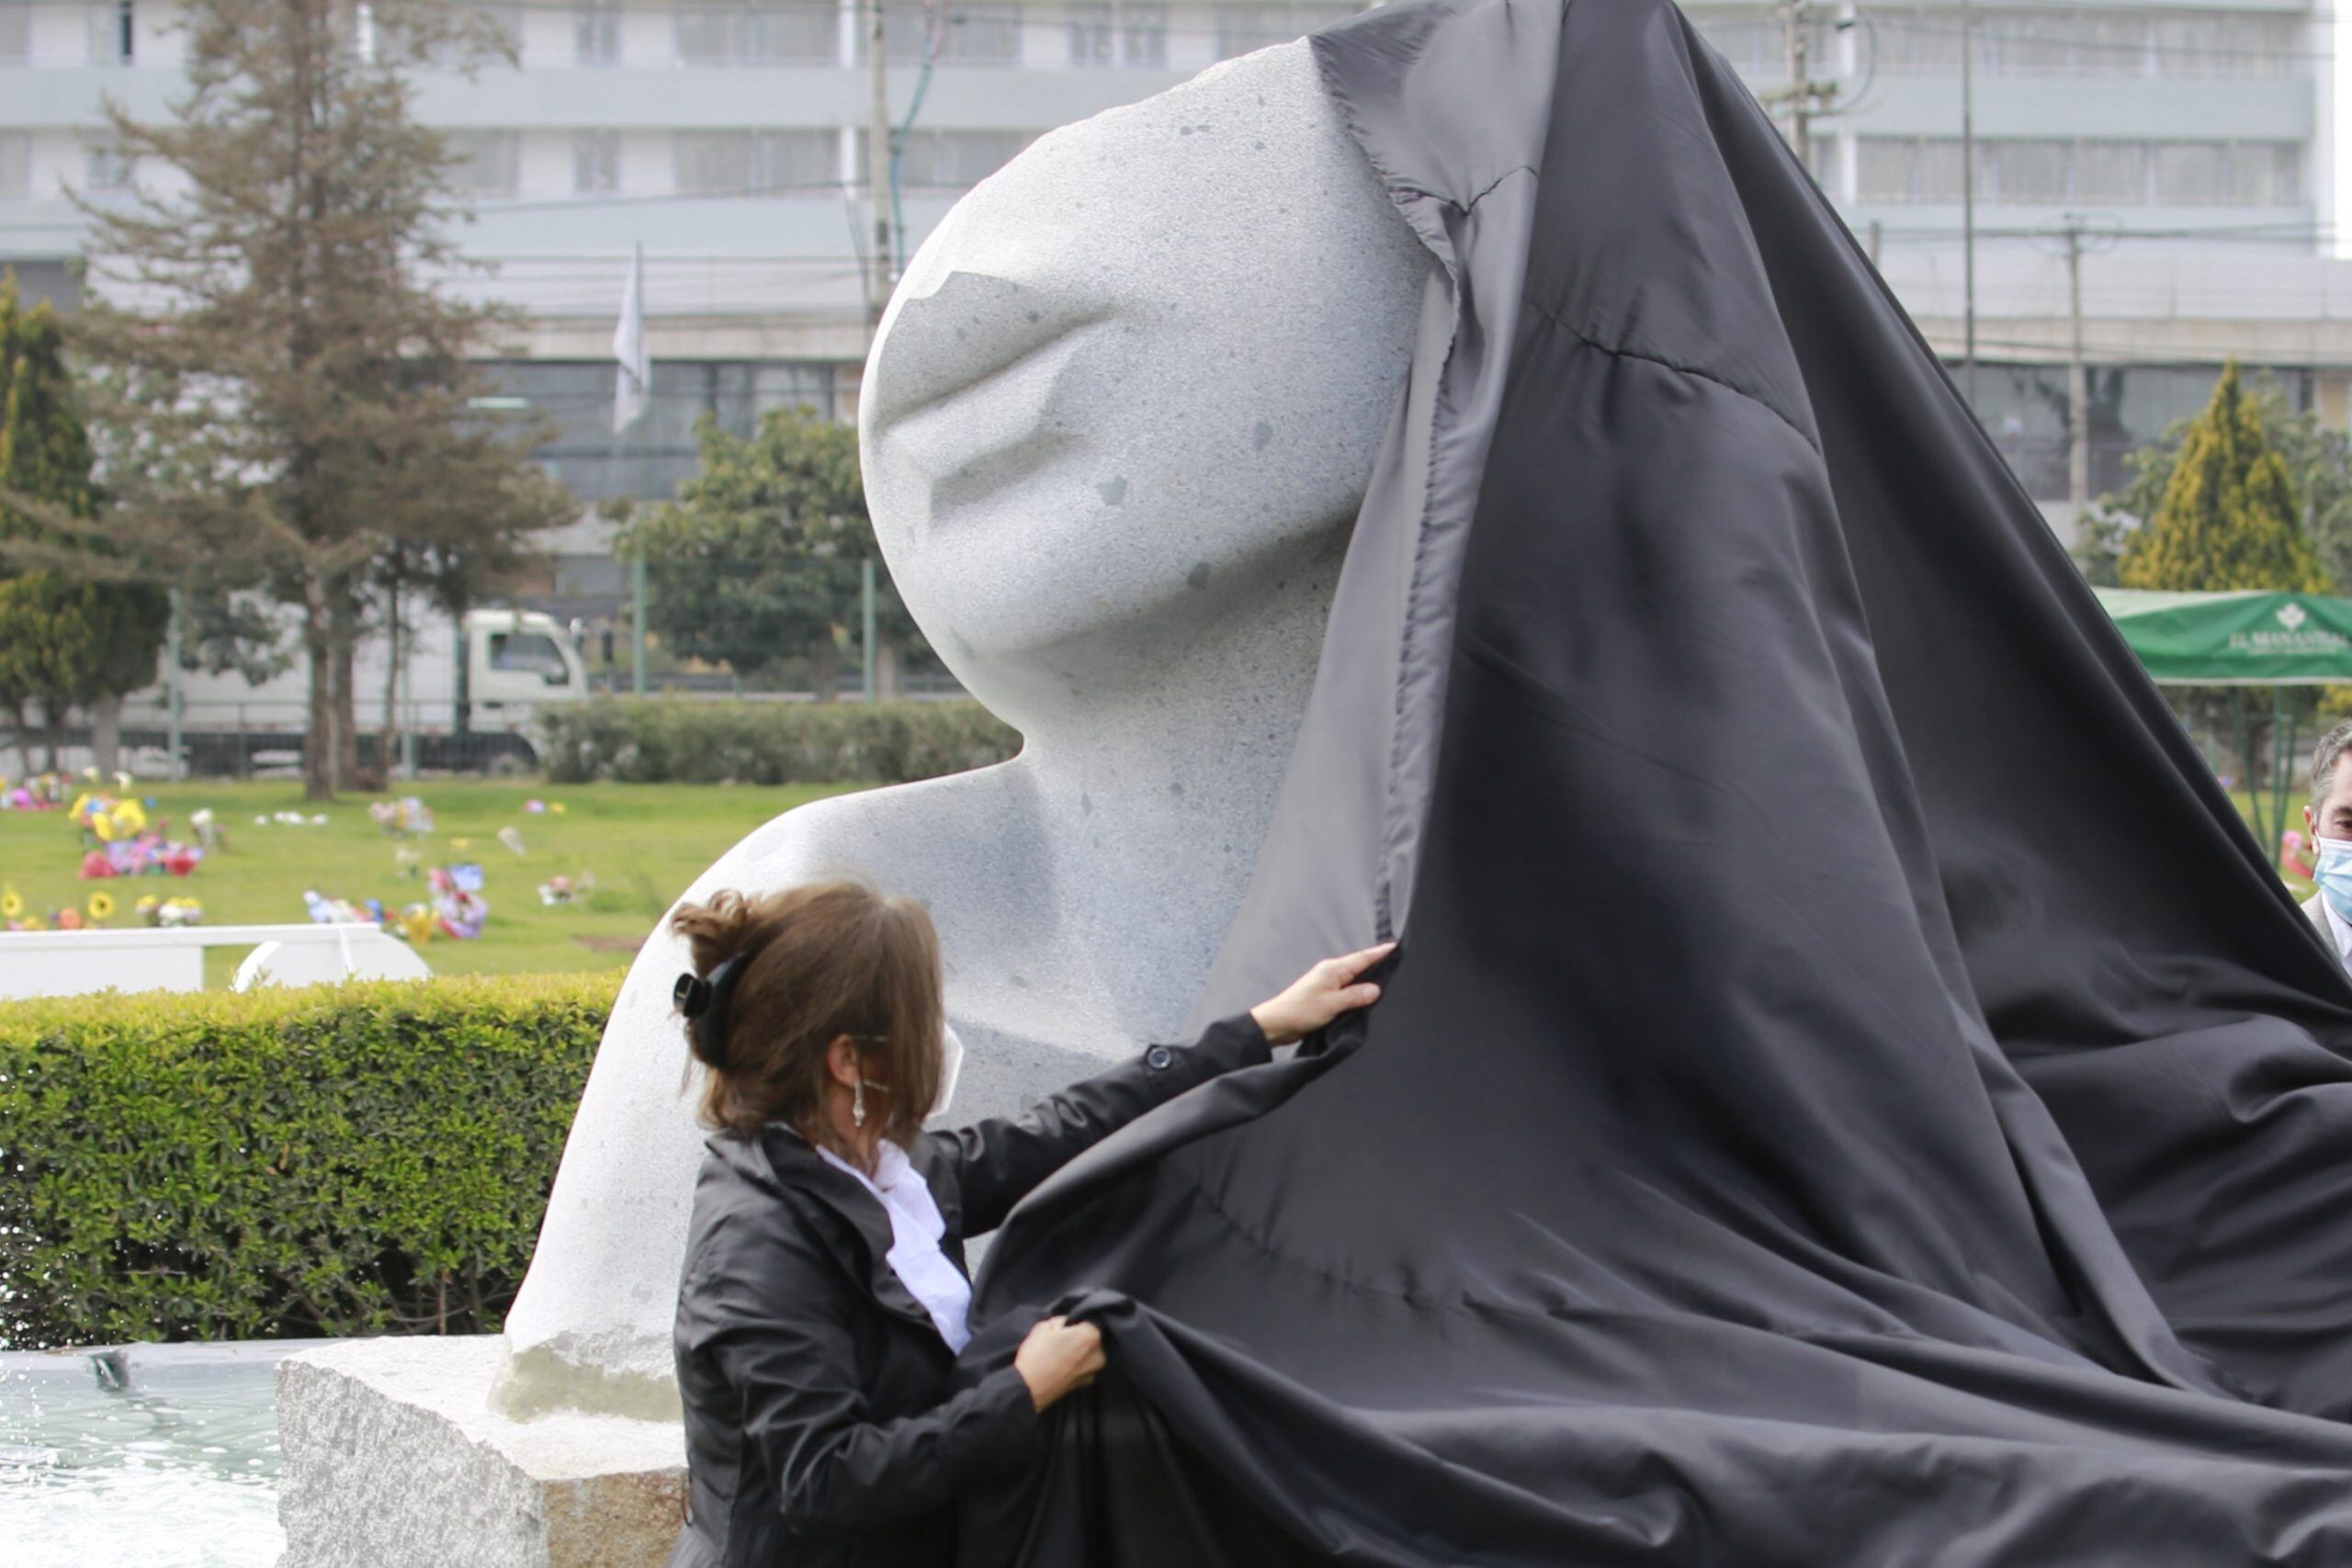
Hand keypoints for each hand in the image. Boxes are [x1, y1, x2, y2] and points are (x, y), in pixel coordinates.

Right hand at [1014, 1315, 1105, 1411]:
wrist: (1027, 1388)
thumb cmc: (1036, 1355)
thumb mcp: (1044, 1326)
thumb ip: (1062, 1320)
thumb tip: (1069, 1323)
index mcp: (1091, 1336)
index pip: (1088, 1321)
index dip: (1075, 1323)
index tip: (1064, 1328)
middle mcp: (1099, 1354)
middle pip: (1091, 1339)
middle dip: (1079, 1338)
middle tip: (1060, 1342)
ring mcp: (1094, 1371)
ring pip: (1089, 1354)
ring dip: (1078, 1352)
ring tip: (1059, 1356)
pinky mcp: (1086, 1383)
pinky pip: (1084, 1367)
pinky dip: (1076, 1365)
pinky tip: (1061, 1367)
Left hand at [1249, 942, 1396, 1046]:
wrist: (1276, 1023)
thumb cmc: (1301, 1011)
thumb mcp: (1332, 1004)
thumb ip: (1355, 996)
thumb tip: (1376, 989)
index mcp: (1333, 969)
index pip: (1362, 958)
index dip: (1379, 953)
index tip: (1395, 946)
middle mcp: (1330, 973)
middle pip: (1358, 965)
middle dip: (1376, 963)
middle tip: (1397, 962)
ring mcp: (1326, 983)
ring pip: (1353, 978)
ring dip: (1367, 978)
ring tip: (1386, 977)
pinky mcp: (1324, 995)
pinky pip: (1346, 989)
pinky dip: (1357, 990)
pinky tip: (1365, 995)